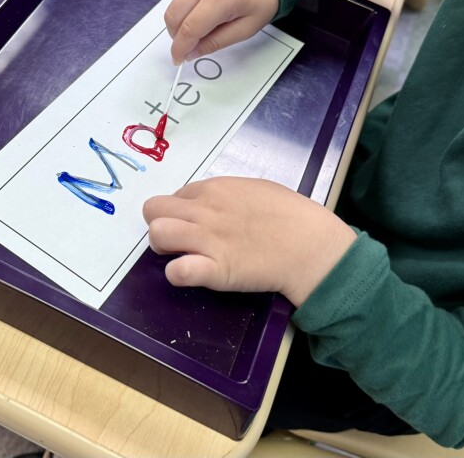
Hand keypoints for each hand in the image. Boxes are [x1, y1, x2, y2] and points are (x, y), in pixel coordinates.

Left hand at [143, 177, 356, 305]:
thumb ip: (227, 195)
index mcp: (214, 189)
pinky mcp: (215, 269)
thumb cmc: (291, 215)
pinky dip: (177, 274)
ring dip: (162, 247)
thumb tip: (212, 203)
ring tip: (182, 255)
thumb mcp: (255, 190)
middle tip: (179, 241)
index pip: (175, 196)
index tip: (194, 225)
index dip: (180, 212)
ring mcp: (207, 239)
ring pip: (157, 234)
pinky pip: (177, 271)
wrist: (310, 244)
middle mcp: (204, 210)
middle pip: (153, 210)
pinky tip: (191, 274)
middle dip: (160, 224)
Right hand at [165, 0, 278, 64]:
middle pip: (174, 16)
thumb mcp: (246, 29)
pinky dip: (183, 8)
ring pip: (173, 5)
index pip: (190, 28)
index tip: (178, 59)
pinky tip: (200, 11)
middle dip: (176, 36)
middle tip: (188, 46)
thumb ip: (216, 42)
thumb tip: (191, 53)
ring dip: (180, 22)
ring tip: (200, 26)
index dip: (180, 48)